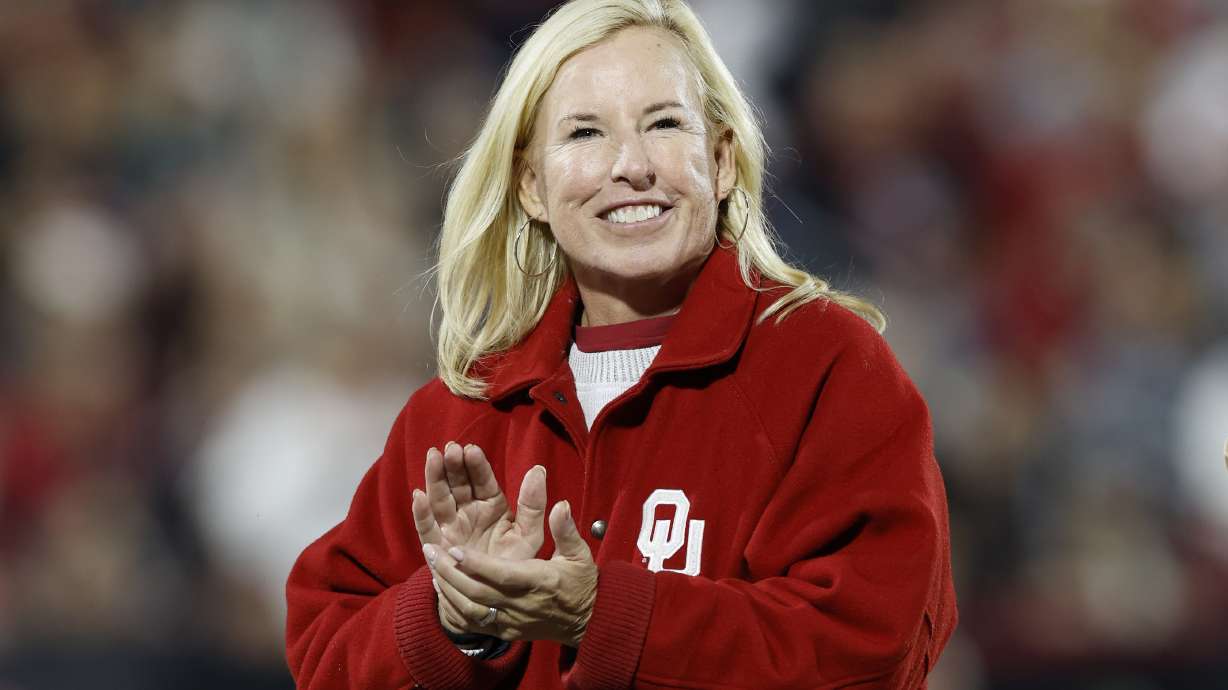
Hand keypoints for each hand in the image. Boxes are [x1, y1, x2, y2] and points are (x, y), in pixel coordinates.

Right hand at [413, 442, 545, 559]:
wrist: (494, 600)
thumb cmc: (515, 565)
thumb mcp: (529, 535)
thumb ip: (533, 505)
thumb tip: (539, 469)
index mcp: (492, 506)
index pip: (483, 480)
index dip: (477, 465)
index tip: (472, 450)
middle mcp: (469, 511)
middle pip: (458, 484)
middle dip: (454, 465)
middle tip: (450, 448)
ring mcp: (451, 526)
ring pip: (440, 498)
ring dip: (435, 478)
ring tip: (432, 457)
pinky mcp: (436, 545)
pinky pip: (426, 527)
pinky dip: (421, 512)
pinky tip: (418, 496)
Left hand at [425, 500, 597, 647]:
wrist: (586, 624)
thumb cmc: (581, 584)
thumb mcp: (579, 554)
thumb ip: (566, 530)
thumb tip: (560, 505)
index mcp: (539, 582)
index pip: (503, 575)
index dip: (477, 564)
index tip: (455, 548)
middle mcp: (521, 605)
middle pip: (478, 593)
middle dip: (450, 572)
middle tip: (430, 550)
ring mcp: (510, 622)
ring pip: (470, 609)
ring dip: (447, 587)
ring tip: (431, 563)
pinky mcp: (504, 631)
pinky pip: (472, 621)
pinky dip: (454, 604)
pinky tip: (442, 584)